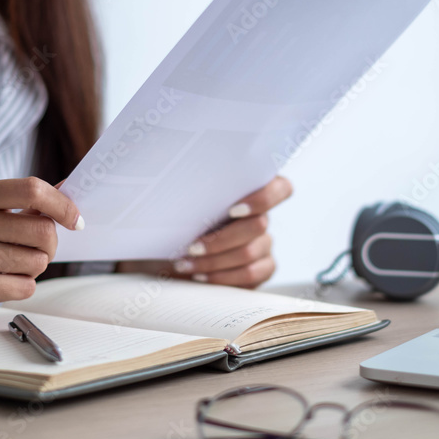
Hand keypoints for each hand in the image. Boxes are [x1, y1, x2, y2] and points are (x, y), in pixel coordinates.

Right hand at [0, 177, 82, 323]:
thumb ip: (26, 202)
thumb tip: (70, 188)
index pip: (32, 189)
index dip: (62, 205)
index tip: (76, 220)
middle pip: (42, 230)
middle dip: (49, 245)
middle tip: (35, 250)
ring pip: (38, 261)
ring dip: (33, 268)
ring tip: (8, 266)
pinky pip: (26, 286)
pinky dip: (22, 286)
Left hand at [117, 176, 292, 288]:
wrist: (162, 249)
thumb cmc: (173, 218)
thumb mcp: (175, 196)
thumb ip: (183, 181)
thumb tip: (158, 160)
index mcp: (251, 190)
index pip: (280, 188)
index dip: (264, 198)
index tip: (232, 208)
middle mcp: (263, 216)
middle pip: (260, 225)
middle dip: (221, 239)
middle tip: (191, 245)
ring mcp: (265, 244)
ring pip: (251, 253)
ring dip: (215, 261)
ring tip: (184, 264)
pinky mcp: (261, 269)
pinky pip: (252, 276)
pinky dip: (222, 278)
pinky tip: (199, 276)